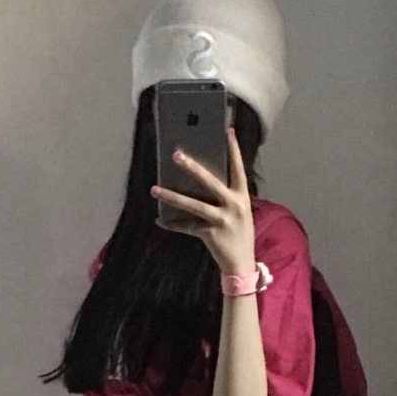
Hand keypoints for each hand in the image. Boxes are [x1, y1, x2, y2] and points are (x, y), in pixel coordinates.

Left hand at [151, 126, 254, 276]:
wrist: (241, 264)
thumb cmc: (238, 234)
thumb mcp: (238, 212)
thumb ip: (225, 196)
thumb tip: (200, 181)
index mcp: (242, 197)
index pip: (237, 168)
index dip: (233, 150)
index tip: (227, 131)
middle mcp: (234, 206)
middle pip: (211, 182)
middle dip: (193, 167)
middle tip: (176, 154)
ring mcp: (222, 220)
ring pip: (193, 205)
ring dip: (172, 196)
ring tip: (154, 189)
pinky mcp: (211, 234)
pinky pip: (187, 226)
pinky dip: (173, 224)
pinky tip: (160, 220)